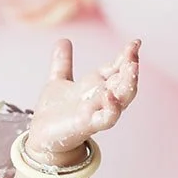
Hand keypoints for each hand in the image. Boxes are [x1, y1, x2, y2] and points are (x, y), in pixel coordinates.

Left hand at [26, 38, 139, 155]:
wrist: (41, 137)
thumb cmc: (54, 113)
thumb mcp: (58, 82)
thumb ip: (62, 63)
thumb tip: (63, 40)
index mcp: (96, 86)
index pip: (116, 69)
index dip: (126, 56)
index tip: (135, 43)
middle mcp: (101, 98)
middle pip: (124, 82)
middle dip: (131, 67)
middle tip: (134, 52)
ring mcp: (97, 112)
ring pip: (122, 99)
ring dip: (129, 84)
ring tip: (132, 66)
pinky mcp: (88, 124)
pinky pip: (107, 118)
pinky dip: (111, 108)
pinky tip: (109, 95)